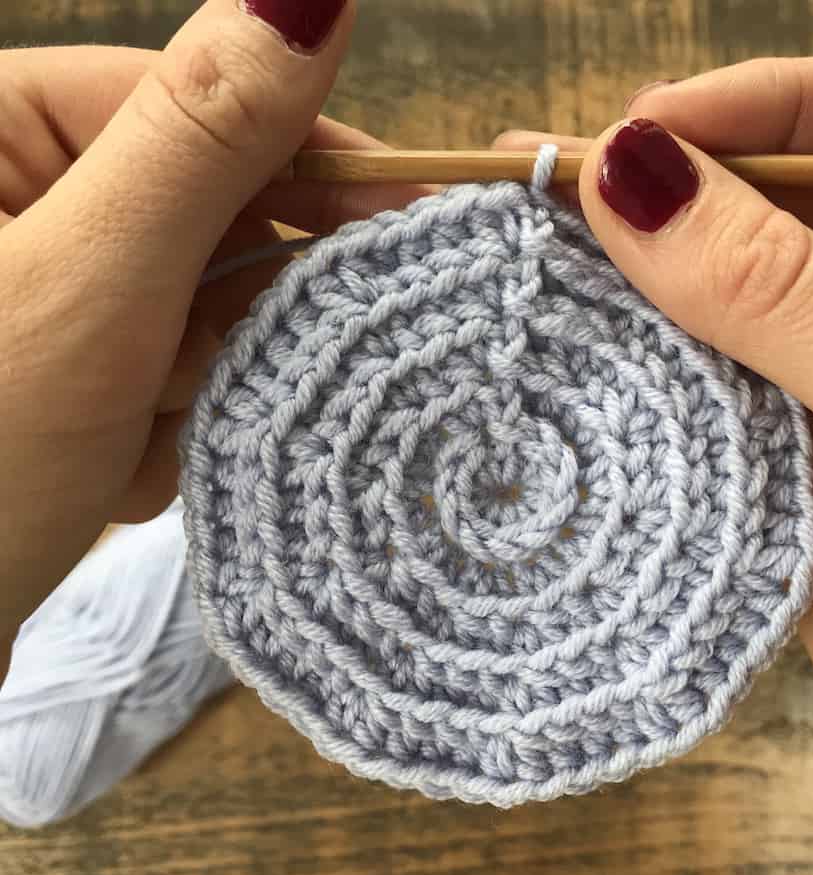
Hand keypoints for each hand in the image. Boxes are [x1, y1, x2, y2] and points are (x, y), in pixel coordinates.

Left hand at [0, 1, 427, 664]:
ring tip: (129, 450)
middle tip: (210, 380)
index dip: (317, 169)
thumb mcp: (91, 283)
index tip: (418, 223)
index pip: (207, 108)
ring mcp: (43, 281)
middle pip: (209, 220)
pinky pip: (168, 369)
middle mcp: (19, 188)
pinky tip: (110, 474)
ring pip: (198, 309)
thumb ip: (205, 138)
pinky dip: (165, 428)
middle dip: (228, 318)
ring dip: (192, 390)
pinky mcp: (61, 360)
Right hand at [496, 47, 812, 874]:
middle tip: (545, 189)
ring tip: (536, 275)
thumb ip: (786, 294)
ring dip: (646, 301)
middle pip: (789, 216)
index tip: (638, 133)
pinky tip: (581, 379)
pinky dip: (653, 404)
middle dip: (675, 201)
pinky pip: (716, 422)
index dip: (761, 106)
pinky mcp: (807, 491)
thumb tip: (636, 177)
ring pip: (738, 322)